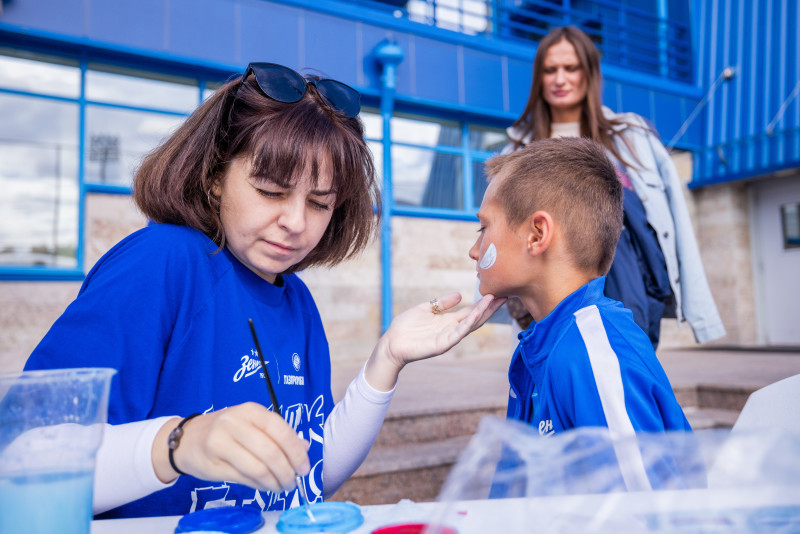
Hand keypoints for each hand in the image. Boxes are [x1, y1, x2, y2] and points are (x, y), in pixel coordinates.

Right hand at [153, 403, 309, 492]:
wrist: (187, 439)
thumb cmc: (226, 430)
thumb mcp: (252, 424)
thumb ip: (278, 434)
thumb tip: (305, 448)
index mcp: (250, 410)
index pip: (280, 430)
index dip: (296, 452)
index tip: (304, 467)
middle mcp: (234, 423)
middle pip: (270, 452)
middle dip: (287, 471)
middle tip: (294, 482)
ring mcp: (221, 443)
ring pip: (258, 468)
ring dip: (275, 482)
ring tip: (282, 487)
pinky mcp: (213, 464)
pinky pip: (244, 478)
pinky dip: (260, 486)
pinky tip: (266, 486)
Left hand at [365, 293, 505, 390]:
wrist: (392, 343)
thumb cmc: (406, 326)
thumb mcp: (426, 308)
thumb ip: (442, 303)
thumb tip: (460, 295)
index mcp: (449, 321)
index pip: (471, 311)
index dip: (484, 303)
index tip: (497, 292)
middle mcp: (452, 330)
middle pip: (476, 318)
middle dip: (490, 308)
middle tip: (505, 296)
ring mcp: (448, 338)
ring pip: (470, 325)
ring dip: (483, 313)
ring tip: (494, 300)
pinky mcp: (442, 345)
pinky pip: (458, 333)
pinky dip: (468, 324)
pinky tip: (476, 313)